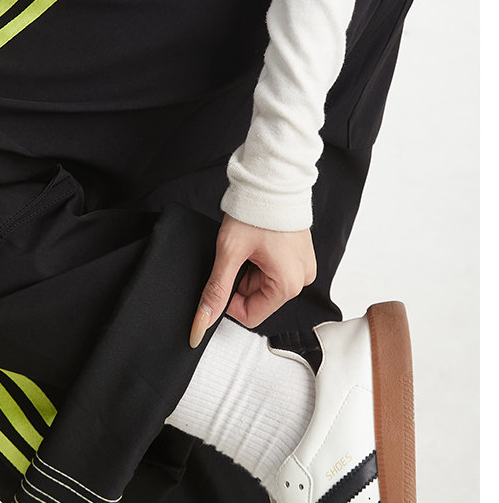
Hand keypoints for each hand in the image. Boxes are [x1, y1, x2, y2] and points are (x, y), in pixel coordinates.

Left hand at [189, 213, 316, 346]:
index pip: (250, 316)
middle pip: (257, 299)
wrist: (272, 180)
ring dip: (248, 270)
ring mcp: (301, 267)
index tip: (223, 278)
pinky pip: (272, 271)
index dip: (229, 302)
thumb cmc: (257, 210)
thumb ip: (215, 290)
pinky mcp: (298, 256)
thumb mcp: (230, 252)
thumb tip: (201, 322)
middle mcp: (301, 279)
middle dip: (240, 281)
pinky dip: (258, 261)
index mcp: (289, 284)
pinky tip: (257, 243)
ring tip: (249, 245)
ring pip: (263, 285)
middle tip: (237, 254)